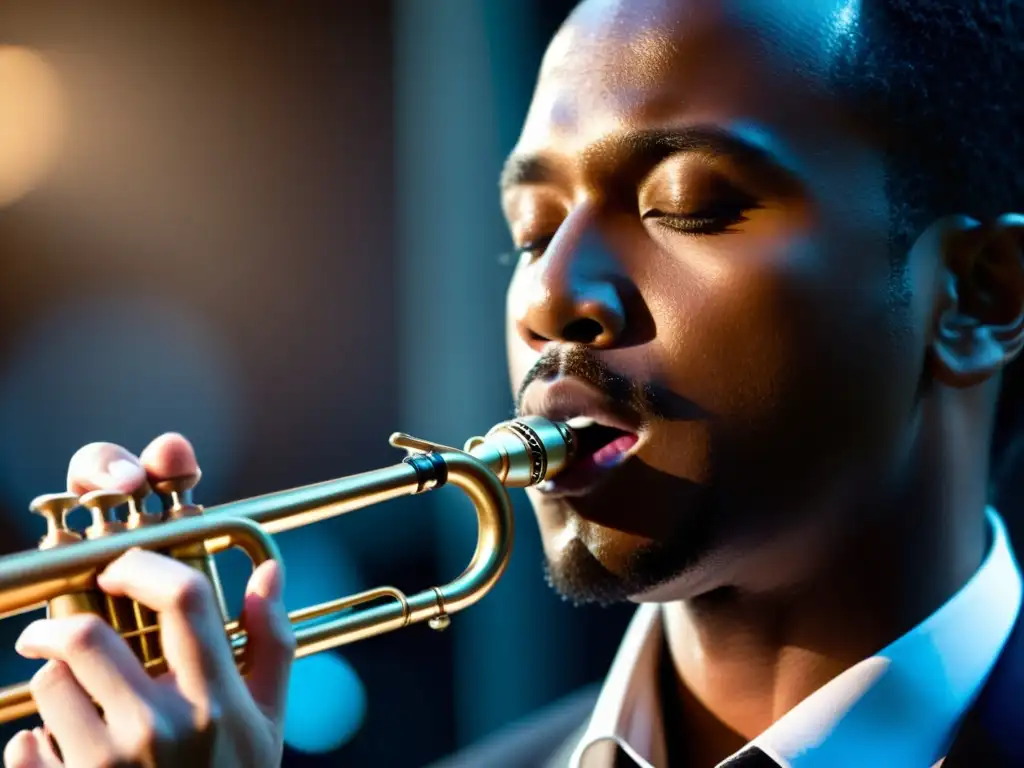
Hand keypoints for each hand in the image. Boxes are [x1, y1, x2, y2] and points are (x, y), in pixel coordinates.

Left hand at [3, 434, 295, 767]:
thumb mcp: (270, 718)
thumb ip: (273, 641)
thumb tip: (269, 570)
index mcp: (215, 699)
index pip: (183, 599)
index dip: (143, 566)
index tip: (120, 569)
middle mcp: (158, 727)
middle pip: (85, 638)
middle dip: (56, 623)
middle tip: (51, 631)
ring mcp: (108, 765)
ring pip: (48, 686)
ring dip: (51, 683)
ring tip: (68, 698)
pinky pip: (20, 746)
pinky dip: (29, 742)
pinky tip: (53, 749)